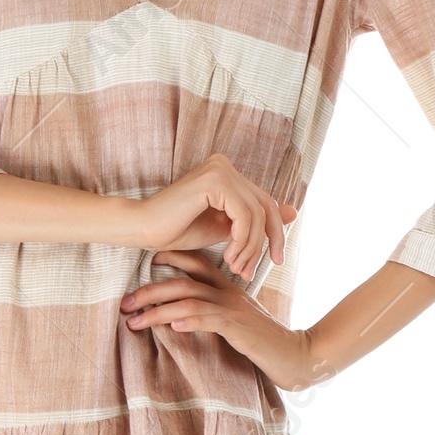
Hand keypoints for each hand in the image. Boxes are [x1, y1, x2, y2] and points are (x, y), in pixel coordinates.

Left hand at [120, 249, 324, 388]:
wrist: (298, 357)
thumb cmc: (267, 344)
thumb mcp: (240, 323)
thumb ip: (218, 315)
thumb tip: (185, 317)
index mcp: (230, 289)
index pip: (198, 264)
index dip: (171, 258)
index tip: (146, 264)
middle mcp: (229, 294)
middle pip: (183, 280)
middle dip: (149, 290)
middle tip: (124, 303)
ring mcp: (233, 309)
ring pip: (188, 299)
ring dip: (156, 309)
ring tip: (133, 321)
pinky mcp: (238, 328)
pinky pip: (209, 318)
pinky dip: (188, 319)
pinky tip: (171, 325)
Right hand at [135, 155, 296, 281]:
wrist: (142, 229)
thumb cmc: (176, 230)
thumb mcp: (224, 229)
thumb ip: (252, 221)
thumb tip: (293, 212)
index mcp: (227, 172)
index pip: (264, 202)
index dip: (274, 233)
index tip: (275, 261)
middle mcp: (225, 164)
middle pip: (264, 206)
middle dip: (267, 242)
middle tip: (258, 270)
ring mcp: (219, 169)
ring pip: (255, 213)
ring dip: (250, 247)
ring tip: (236, 268)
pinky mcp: (214, 180)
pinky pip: (243, 214)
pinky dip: (241, 240)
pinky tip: (228, 257)